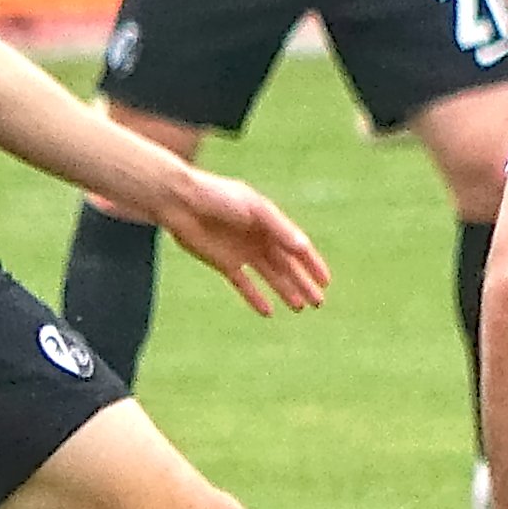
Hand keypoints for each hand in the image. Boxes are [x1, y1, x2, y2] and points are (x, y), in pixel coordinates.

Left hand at [152, 168, 328, 314]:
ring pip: (269, 276)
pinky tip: (268, 311)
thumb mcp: (254, 209)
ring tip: (301, 307)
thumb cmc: (219, 197)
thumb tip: (304, 248)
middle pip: (286, 265)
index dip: (312, 264)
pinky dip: (255, 297)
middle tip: (319, 303)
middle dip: (303, 282)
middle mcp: (258, 237)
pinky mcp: (223, 262)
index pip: (296, 246)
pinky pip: (243, 283)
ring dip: (285, 290)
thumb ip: (279, 228)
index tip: (326, 282)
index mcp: (269, 221)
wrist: (181, 202)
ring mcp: (241, 251)